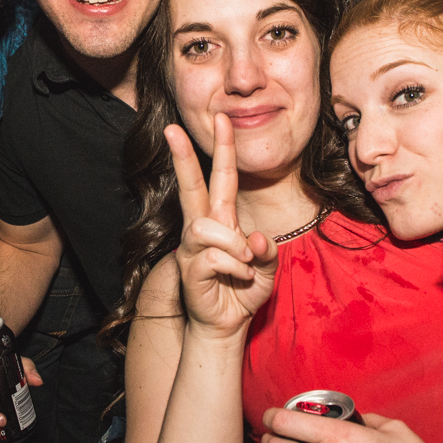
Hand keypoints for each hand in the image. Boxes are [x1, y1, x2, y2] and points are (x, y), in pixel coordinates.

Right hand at [168, 114, 277, 339]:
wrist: (228, 324)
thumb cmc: (245, 291)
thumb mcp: (268, 269)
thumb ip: (268, 252)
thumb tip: (256, 239)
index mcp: (223, 219)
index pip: (221, 178)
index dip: (222, 148)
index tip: (221, 118)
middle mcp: (204, 228)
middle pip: (191, 186)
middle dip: (183, 157)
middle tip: (173, 129)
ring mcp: (192, 248)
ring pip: (205, 226)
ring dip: (233, 244)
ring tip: (245, 264)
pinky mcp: (188, 269)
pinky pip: (214, 257)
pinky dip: (235, 268)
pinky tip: (239, 278)